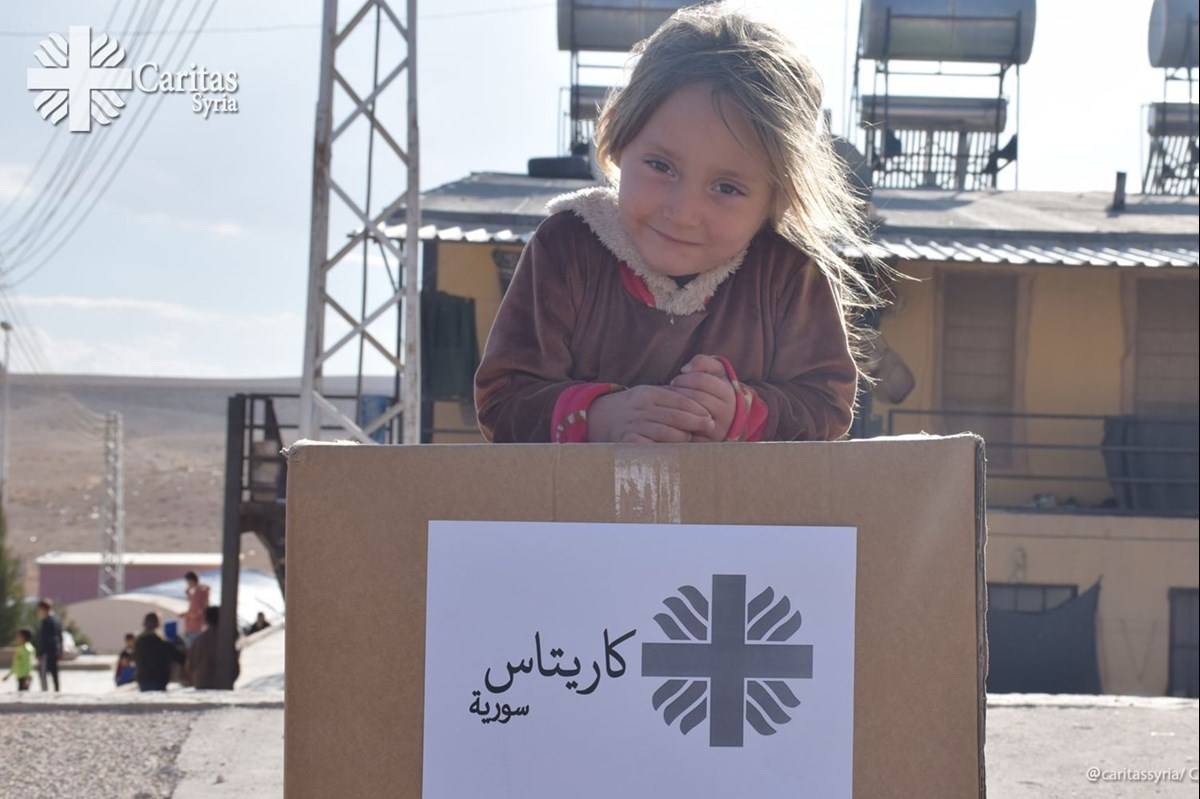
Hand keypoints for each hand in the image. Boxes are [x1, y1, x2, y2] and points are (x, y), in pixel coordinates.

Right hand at [587, 385, 715, 442]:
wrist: (605, 417)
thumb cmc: (639, 408)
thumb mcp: (652, 395)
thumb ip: (674, 397)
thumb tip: (705, 407)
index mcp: (648, 393)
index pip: (679, 399)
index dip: (697, 408)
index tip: (710, 415)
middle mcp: (640, 408)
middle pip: (675, 416)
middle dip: (696, 422)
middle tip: (710, 427)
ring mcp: (633, 425)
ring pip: (665, 432)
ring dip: (683, 437)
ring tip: (693, 438)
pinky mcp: (627, 442)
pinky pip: (650, 447)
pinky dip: (664, 449)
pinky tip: (675, 451)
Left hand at [669, 355, 735, 441]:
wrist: (728, 417)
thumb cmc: (715, 389)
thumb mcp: (715, 372)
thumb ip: (703, 362)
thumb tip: (685, 369)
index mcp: (728, 394)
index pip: (703, 381)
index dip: (685, 378)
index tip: (676, 380)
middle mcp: (726, 413)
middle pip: (696, 398)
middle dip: (679, 392)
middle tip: (669, 391)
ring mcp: (717, 429)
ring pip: (691, 414)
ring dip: (676, 406)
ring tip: (670, 402)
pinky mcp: (706, 442)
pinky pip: (687, 431)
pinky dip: (676, 423)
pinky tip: (672, 416)